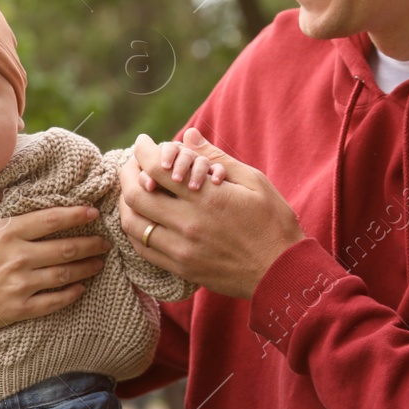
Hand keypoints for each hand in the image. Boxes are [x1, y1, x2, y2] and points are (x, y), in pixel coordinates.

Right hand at [0, 193, 111, 333]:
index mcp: (4, 233)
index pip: (50, 220)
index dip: (75, 214)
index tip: (92, 211)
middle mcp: (18, 257)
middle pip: (65, 247)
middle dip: (90, 243)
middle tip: (105, 241)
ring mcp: (21, 284)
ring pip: (65, 273)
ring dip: (86, 267)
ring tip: (98, 262)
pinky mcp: (20, 308)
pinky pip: (55, 300)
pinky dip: (71, 294)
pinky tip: (81, 288)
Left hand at [121, 126, 305, 298]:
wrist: (282, 272)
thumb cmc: (273, 223)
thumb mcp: (253, 182)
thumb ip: (216, 158)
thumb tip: (188, 136)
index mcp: (207, 198)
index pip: (157, 168)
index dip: (143, 151)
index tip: (142, 143)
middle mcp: (189, 224)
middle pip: (136, 194)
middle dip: (127, 173)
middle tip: (130, 163)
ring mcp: (181, 250)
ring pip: (133, 224)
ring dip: (125, 203)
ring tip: (131, 190)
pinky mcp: (180, 269)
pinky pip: (142, 249)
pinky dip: (134, 230)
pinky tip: (140, 218)